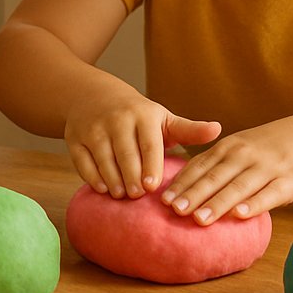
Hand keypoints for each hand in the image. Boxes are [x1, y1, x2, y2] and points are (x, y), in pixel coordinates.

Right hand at [63, 88, 220, 199]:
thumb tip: (218, 129)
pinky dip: (92, 176)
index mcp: (143, 115)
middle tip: (137, 195)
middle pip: (125, 154)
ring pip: (103, 159)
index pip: (149, 144)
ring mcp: (92, 128)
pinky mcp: (74, 137)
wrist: (93, 96)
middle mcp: (116, 119)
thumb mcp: (163, 119)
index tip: (152, 187)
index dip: (150, 167)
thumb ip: (189, 129)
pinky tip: (103, 188)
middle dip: (131, 177)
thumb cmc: (138, 115)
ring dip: (113, 180)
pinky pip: (83, 161)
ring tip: (122, 195)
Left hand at [160, 115, 292, 222]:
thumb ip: (216, 165)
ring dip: (218, 203)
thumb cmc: (267, 148)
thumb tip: (184, 189)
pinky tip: (240, 215)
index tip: (163, 199)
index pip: (201, 165)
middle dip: (194, 194)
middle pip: (215, 176)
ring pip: (239, 186)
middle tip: (175, 210)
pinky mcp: (290, 180)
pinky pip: (270, 194)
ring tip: (200, 219)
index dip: (182, 183)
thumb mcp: (239, 148)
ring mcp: (268, 166)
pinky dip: (254, 205)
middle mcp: (246, 154)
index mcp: (229, 146)